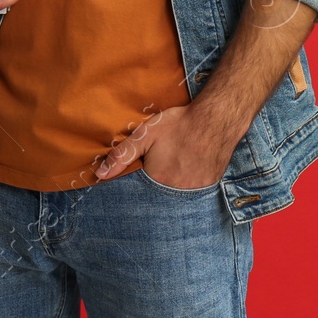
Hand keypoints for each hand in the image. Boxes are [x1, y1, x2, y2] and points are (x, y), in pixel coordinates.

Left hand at [94, 104, 229, 188]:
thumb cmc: (179, 124)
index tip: (140, 174)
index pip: (139, 194)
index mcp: (157, 181)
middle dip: (153, 191)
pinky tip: (188, 171)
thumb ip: (122, 154)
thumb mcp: (146, 134)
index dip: (136, 186)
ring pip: (176, 198)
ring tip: (173, 170)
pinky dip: (188, 187)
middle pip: (157, 199)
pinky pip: (193, 195)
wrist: (216, 119)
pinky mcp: (209, 188)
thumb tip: (100, 174)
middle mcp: (176, 193)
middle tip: (160, 168)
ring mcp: (195, 192)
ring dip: (171, 190)